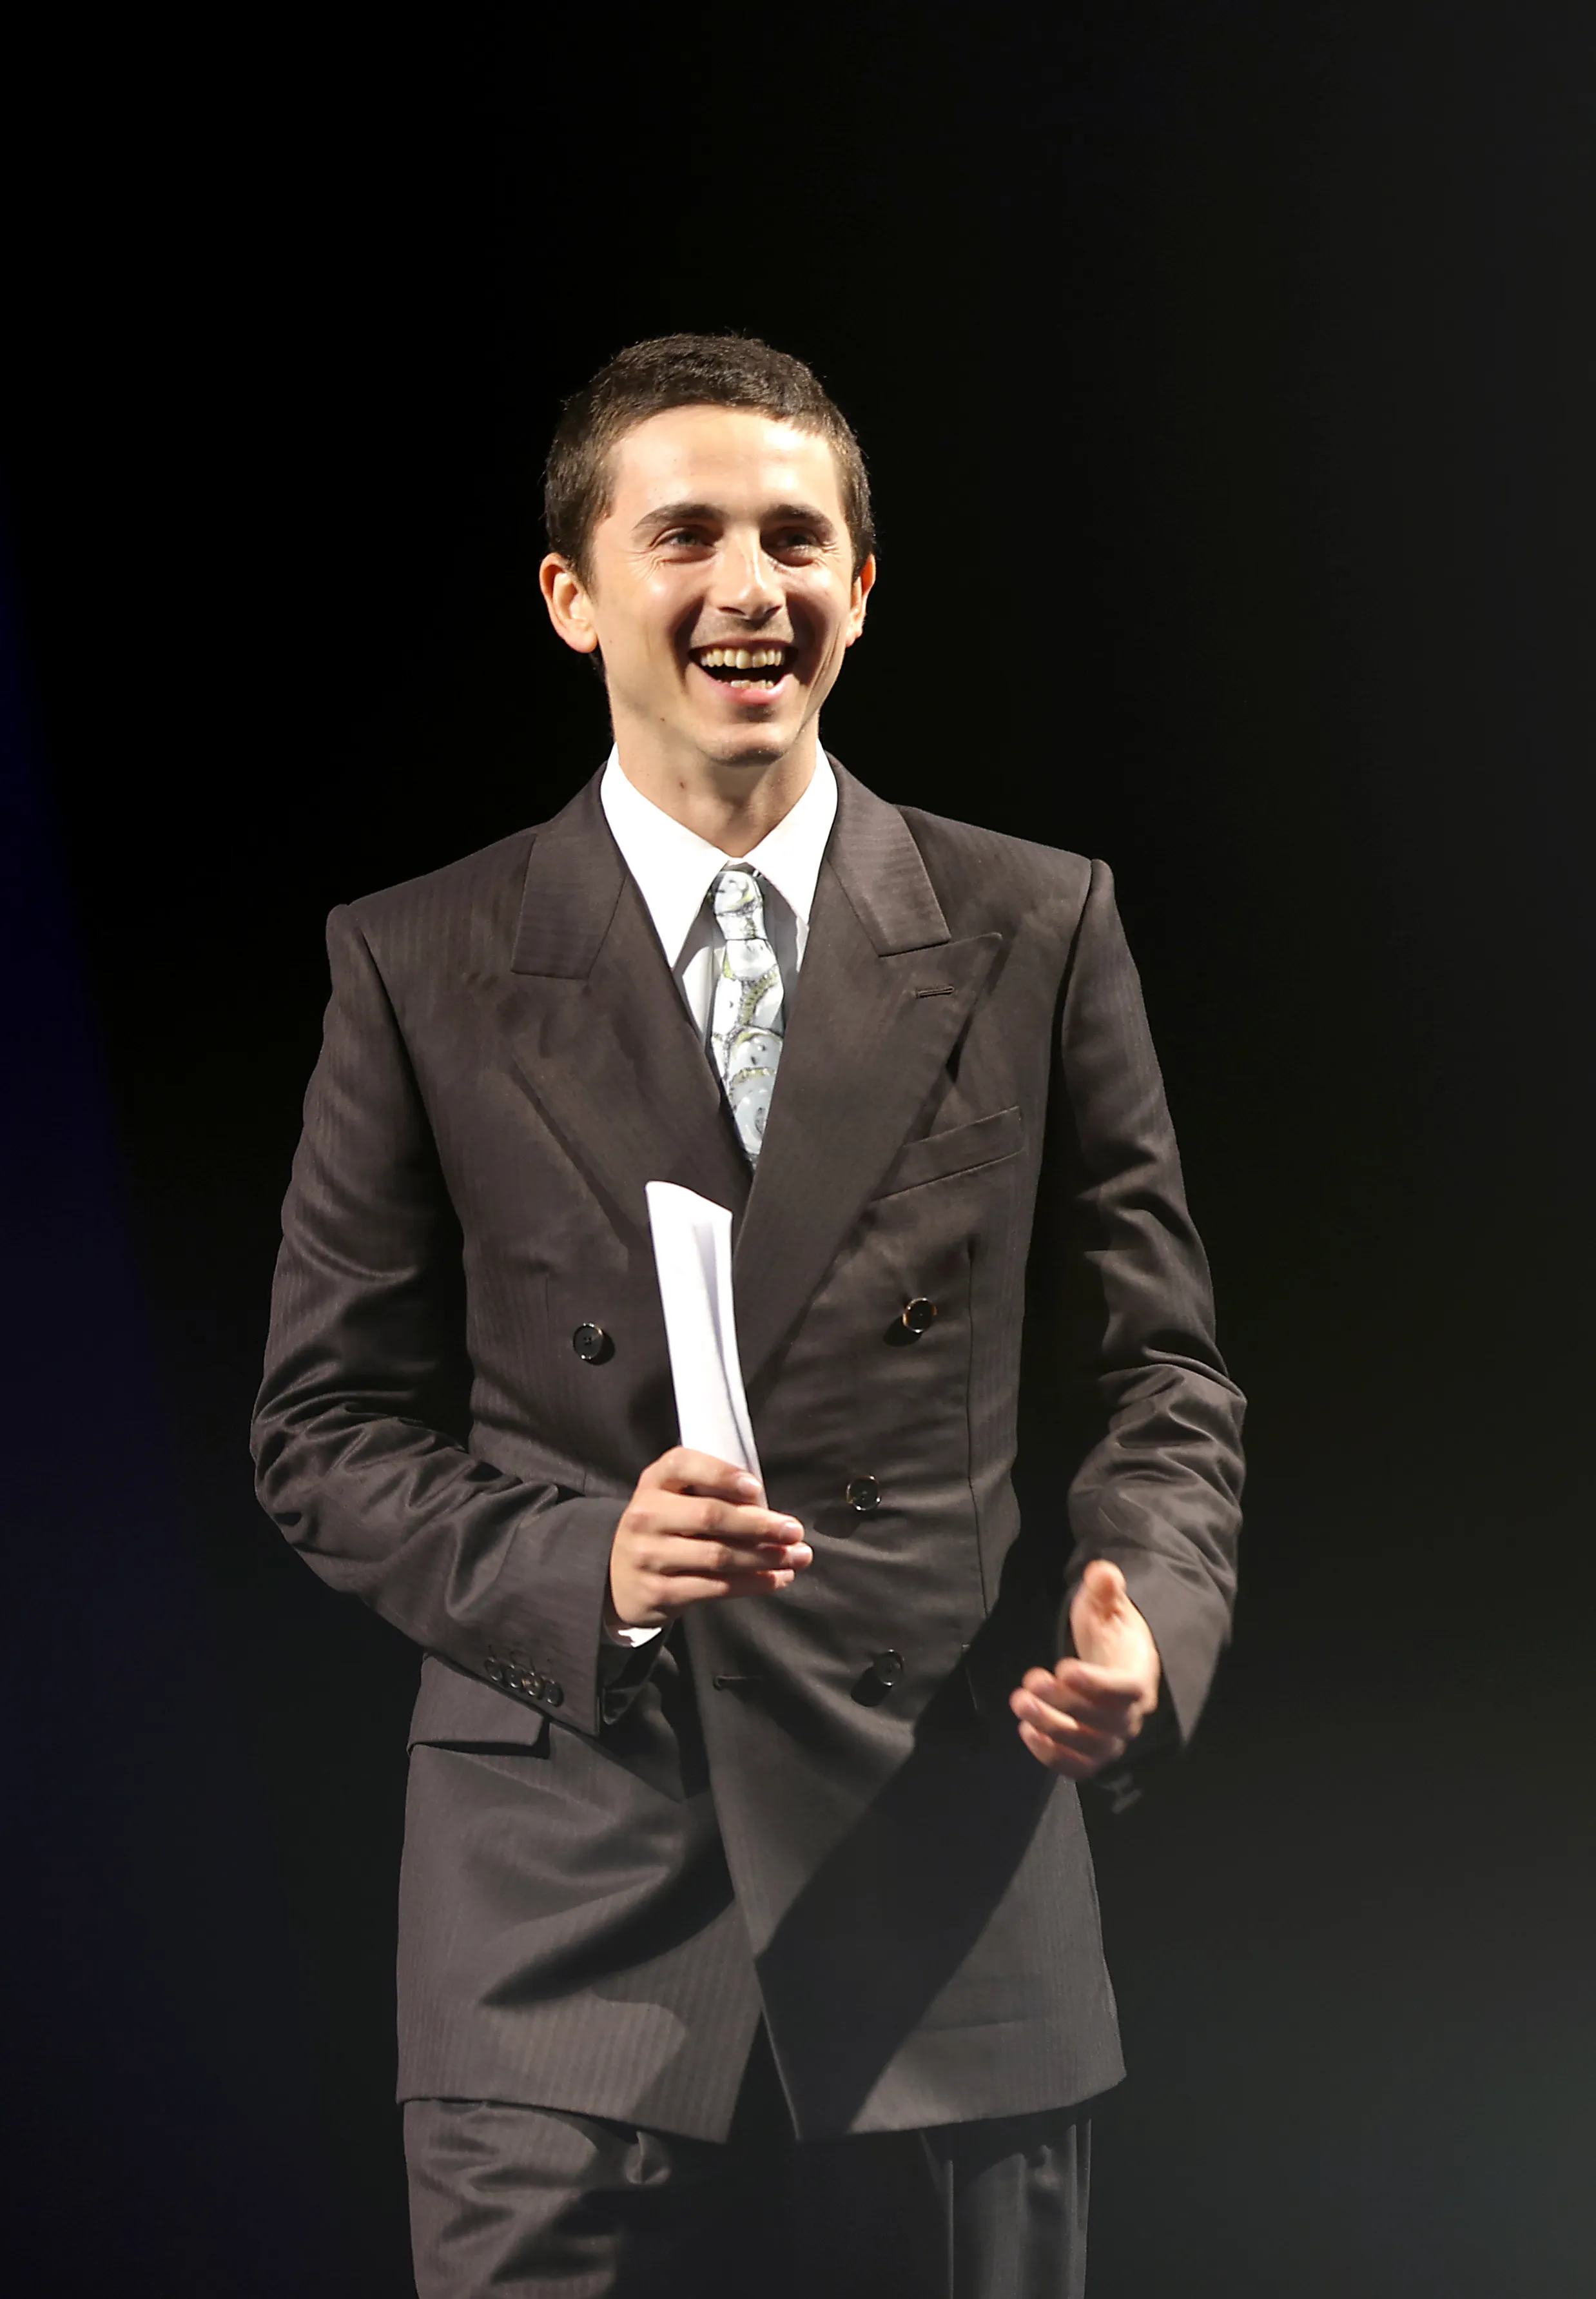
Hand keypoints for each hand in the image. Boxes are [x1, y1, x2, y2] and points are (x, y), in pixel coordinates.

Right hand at [608, 1448, 811, 1629]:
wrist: (618, 1579)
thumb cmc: (664, 1529)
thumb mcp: (673, 1499)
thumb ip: (710, 1494)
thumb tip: (771, 1511)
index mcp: (654, 1481)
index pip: (684, 1465)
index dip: (722, 1475)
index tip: (756, 1489)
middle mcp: (647, 1515)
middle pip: (711, 1516)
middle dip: (760, 1524)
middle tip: (795, 1531)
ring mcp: (649, 1555)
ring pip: (718, 1556)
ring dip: (765, 1558)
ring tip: (797, 1558)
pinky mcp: (658, 1591)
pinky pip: (714, 1587)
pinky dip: (751, 1583)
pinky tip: (776, 1579)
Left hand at [1009, 1560, 1161, 1778]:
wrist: (1116, 1665)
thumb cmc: (1111, 1633)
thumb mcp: (1107, 1605)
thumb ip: (1105, 1590)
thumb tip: (1102, 1571)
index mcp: (1140, 1677)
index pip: (1126, 1690)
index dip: (1096, 1684)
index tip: (1063, 1667)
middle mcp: (1132, 1716)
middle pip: (1102, 1720)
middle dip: (1062, 1703)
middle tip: (1028, 1681)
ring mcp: (1113, 1739)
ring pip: (1088, 1746)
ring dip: (1051, 1728)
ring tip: (1019, 1702)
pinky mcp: (1093, 1754)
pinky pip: (1078, 1767)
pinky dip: (1052, 1757)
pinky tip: (1025, 1733)